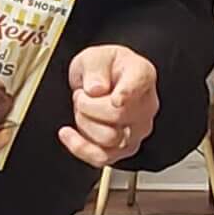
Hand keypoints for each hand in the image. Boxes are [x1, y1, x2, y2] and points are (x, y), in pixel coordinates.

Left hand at [62, 45, 158, 167]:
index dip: (127, 92)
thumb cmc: (104, 70)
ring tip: (83, 110)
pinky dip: (79, 147)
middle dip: (88, 105)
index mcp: (141, 74)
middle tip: (81, 95)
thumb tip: (95, 89)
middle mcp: (145, 105)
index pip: (138, 82)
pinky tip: (68, 133)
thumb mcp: (94, 56)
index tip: (117, 99)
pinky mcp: (123, 149)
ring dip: (85, 124)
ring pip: (109, 138)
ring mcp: (136, 130)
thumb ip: (95, 67)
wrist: (103, 84)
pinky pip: (101, 157)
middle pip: (117, 114)